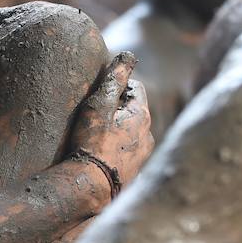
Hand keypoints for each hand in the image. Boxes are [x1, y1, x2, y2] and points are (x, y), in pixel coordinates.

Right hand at [70, 51, 153, 189]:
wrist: (92, 187)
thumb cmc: (93, 143)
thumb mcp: (99, 105)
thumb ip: (114, 78)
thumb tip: (128, 55)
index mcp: (143, 115)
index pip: (135, 86)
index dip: (116, 85)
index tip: (97, 93)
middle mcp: (149, 134)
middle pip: (133, 109)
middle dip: (116, 107)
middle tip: (92, 113)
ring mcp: (143, 155)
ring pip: (130, 131)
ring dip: (116, 128)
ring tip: (94, 134)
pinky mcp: (134, 171)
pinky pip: (126, 150)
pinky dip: (116, 146)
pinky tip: (100, 152)